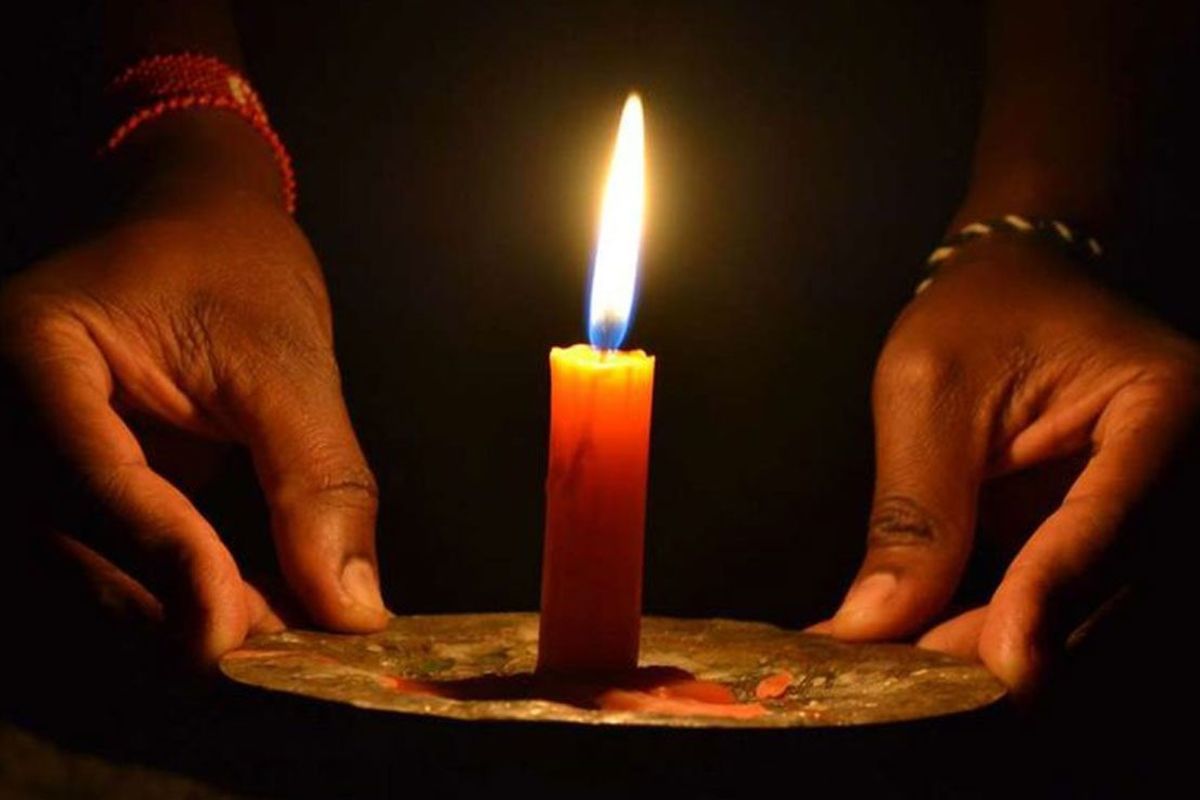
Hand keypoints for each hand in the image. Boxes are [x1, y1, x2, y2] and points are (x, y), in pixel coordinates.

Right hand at [0, 115, 388, 663]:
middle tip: (279, 657)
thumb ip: (317, 477)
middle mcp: (2, 416)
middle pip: (69, 546)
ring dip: (175, 622)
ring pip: (81, 574)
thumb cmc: (233, 265)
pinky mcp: (64, 486)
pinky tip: (244, 618)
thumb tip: (350, 606)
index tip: (241, 623)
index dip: (163, 556)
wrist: (196, 225)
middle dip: (173, 612)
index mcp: (32, 351)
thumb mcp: (287, 359)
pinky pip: (106, 561)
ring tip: (275, 645)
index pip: (86, 475)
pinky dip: (174, 600)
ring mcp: (23, 455)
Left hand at [821, 237, 1198, 694]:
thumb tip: (872, 626)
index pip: (1117, 517)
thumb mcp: (929, 389)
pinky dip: (993, 639)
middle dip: (1008, 647)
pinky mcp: (1111, 547)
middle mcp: (1184, 476)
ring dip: (993, 657)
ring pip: (1088, 618)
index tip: (1002, 657)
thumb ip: (915, 507)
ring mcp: (1154, 517)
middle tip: (910, 685)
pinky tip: (920, 654)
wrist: (1014, 289)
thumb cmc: (976, 315)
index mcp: (1168, 407)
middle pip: (1109, 590)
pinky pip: (1064, 610)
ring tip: (898, 674)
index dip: (1056, 591)